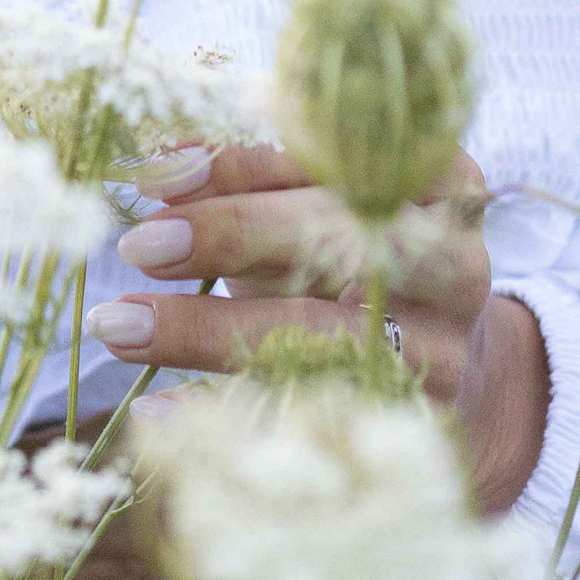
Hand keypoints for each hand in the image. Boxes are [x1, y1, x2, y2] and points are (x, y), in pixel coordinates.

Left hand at [84, 143, 549, 514]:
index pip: (342, 159)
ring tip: (121, 324)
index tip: (161, 177)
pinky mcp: (417, 429)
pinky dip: (227, 415)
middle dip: (238, 239)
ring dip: (211, 332)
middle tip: (139, 246)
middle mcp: (458, 263)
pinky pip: (309, 421)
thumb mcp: (314, 198)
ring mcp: (445, 354)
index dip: (248, 165)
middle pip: (350, 244)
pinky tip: (157, 410)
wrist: (439, 360)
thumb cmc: (354, 252)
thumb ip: (247, 169)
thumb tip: (163, 150)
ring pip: (326, 340)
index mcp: (441, 178)